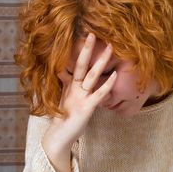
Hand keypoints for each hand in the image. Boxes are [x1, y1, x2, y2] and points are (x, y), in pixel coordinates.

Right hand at [41, 33, 116, 171]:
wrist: (58, 138)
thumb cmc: (65, 119)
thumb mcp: (66, 99)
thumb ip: (68, 86)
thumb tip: (65, 73)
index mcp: (69, 86)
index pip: (75, 64)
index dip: (80, 51)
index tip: (86, 37)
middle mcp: (73, 89)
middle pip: (80, 64)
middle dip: (86, 48)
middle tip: (92, 33)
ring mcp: (79, 97)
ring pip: (91, 75)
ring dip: (101, 60)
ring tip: (110, 47)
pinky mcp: (86, 107)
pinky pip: (98, 93)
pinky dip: (106, 84)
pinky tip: (114, 75)